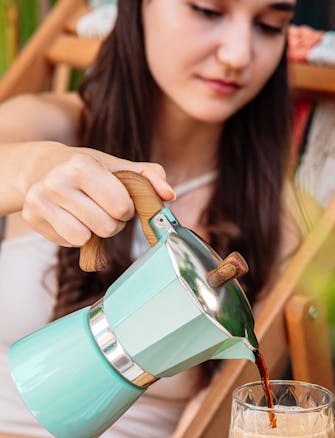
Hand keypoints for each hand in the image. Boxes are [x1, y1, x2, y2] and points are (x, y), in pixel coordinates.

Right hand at [20, 143, 174, 246]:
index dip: (126, 208)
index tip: (119, 200)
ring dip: (94, 231)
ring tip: (88, 214)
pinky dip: (77, 236)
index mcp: (82, 165)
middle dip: (112, 222)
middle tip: (102, 208)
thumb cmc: (86, 170)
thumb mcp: (116, 166)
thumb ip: (148, 176)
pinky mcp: (32, 217)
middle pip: (106, 226)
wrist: (40, 167)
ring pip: (86, 237)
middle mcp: (57, 181)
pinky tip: (71, 219)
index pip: (120, 205)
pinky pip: (69, 242)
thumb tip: (169, 194)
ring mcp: (41, 199)